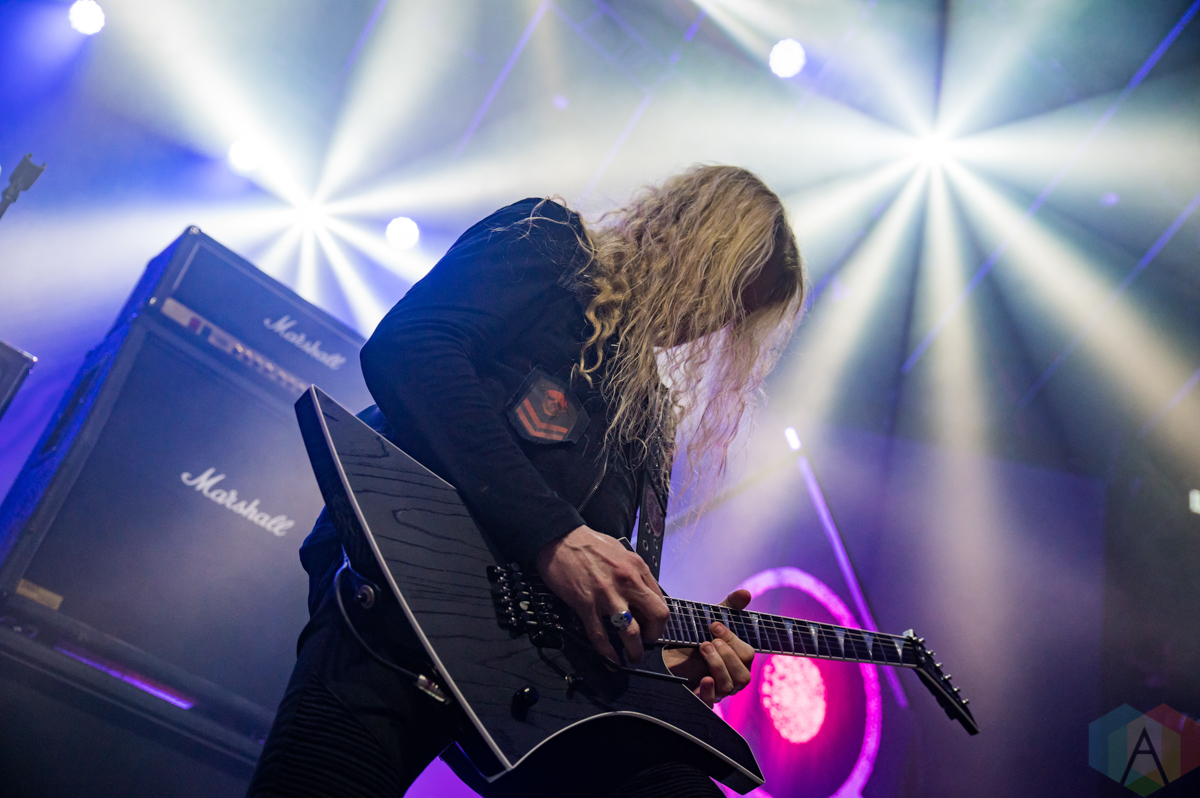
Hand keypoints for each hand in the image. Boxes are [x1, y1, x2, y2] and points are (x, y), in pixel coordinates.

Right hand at [536, 526, 668, 663]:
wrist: (560, 538)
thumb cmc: (590, 543)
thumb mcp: (622, 552)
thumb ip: (635, 573)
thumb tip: (642, 594)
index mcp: (638, 568)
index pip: (660, 601)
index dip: (659, 620)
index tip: (652, 628)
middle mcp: (627, 582)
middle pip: (655, 617)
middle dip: (654, 636)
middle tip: (647, 643)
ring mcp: (606, 595)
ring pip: (630, 632)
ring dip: (634, 651)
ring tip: (633, 659)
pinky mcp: (585, 604)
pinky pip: (600, 636)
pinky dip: (607, 654)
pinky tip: (611, 662)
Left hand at [662, 589, 753, 706]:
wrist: (664, 653)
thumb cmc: (693, 637)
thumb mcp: (710, 619)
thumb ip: (729, 607)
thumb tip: (746, 593)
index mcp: (736, 660)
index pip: (747, 655)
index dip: (732, 639)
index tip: (713, 625)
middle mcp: (730, 678)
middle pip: (743, 675)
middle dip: (727, 655)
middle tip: (708, 641)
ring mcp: (716, 690)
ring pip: (729, 686)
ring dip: (717, 666)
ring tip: (702, 649)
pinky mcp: (699, 698)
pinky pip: (711, 703)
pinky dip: (709, 692)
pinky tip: (704, 679)